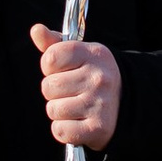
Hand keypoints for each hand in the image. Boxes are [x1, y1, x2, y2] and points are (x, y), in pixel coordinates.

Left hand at [31, 22, 120, 152]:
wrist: (125, 103)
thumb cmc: (93, 75)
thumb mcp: (79, 54)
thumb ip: (54, 44)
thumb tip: (36, 30)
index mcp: (94, 54)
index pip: (51, 58)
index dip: (49, 66)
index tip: (61, 70)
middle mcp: (99, 78)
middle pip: (48, 86)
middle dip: (53, 91)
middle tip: (70, 90)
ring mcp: (100, 104)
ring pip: (53, 109)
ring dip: (58, 111)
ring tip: (74, 106)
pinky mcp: (98, 128)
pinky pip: (60, 130)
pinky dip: (63, 129)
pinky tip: (76, 121)